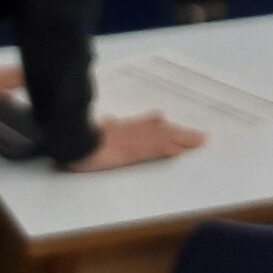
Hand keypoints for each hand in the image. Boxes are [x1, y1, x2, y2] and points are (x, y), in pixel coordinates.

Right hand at [71, 113, 207, 171]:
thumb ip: (104, 126)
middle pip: (162, 130)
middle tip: (201, 138)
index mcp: (123, 128)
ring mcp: (132, 140)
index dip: (166, 127)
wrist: (71, 139)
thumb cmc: (78, 136)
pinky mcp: (130, 151)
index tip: (183, 128)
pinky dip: (165, 149)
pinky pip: (152, 150)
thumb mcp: (93, 129)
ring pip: (163, 138)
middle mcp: (132, 131)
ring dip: (182, 140)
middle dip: (182, 134)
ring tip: (199, 142)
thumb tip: (108, 121)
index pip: (149, 125)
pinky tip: (178, 151)